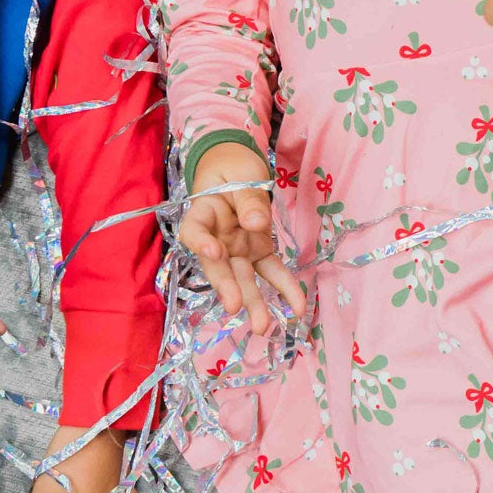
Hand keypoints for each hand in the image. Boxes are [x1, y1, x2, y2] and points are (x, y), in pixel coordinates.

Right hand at [177, 143, 305, 336]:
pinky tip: (297, 307)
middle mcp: (216, 237)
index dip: (201, 243)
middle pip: (219, 264)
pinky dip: (284, 288)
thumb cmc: (233, 167)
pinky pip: (270, 271)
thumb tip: (257, 224)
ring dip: (253, 301)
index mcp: (203, 212)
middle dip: (227, 287)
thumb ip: (248, 198)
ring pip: (243, 276)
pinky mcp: (256, 251)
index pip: (195, 230)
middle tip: (235, 307)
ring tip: (262, 326)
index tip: (213, 251)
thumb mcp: (242, 173)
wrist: (237, 166)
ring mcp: (236, 248)